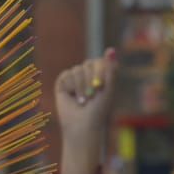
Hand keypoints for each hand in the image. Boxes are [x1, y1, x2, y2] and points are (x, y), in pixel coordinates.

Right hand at [55, 49, 117, 173]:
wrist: (83, 125)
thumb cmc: (99, 109)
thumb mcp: (109, 88)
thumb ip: (110, 68)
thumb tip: (111, 49)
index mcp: (102, 72)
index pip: (100, 61)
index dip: (99, 73)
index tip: (100, 88)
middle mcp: (89, 72)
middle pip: (88, 64)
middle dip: (90, 82)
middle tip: (91, 96)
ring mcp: (76, 77)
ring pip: (77, 70)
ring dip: (81, 87)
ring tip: (83, 100)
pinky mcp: (63, 82)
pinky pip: (66, 75)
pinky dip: (71, 87)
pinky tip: (73, 97)